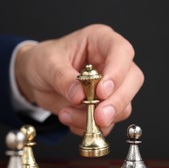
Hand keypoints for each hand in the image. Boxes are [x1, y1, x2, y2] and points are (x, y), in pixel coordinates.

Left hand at [14, 24, 143, 135]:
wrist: (35, 80)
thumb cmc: (44, 61)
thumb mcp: (47, 64)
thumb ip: (63, 78)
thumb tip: (80, 95)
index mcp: (101, 40)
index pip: (121, 51)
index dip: (117, 72)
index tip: (101, 92)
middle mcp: (112, 62)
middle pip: (132, 80)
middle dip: (117, 102)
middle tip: (98, 116)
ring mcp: (113, 86)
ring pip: (124, 105)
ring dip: (98, 118)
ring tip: (67, 114)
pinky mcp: (106, 105)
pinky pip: (109, 122)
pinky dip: (91, 127)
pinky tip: (70, 119)